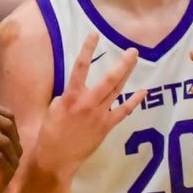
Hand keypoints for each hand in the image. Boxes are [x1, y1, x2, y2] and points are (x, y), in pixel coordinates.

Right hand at [33, 33, 142, 177]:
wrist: (55, 157)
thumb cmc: (50, 132)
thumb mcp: (53, 108)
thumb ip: (67, 95)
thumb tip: (77, 87)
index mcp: (70, 96)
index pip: (79, 66)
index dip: (87, 49)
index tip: (95, 35)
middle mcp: (87, 103)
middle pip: (109, 78)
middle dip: (122, 63)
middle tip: (133, 50)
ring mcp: (99, 115)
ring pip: (117, 91)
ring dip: (127, 75)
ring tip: (134, 61)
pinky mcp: (106, 127)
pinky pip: (123, 111)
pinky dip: (133, 101)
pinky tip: (142, 91)